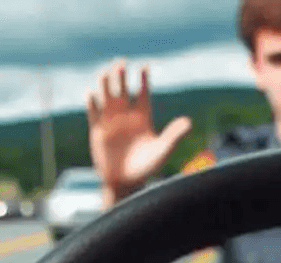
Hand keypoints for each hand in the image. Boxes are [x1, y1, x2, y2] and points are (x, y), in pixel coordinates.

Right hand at [87, 61, 192, 201]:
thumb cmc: (146, 168)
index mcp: (143, 118)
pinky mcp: (97, 129)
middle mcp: (126, 115)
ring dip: (105, 83)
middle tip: (121, 63)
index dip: (143, 79)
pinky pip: (93, 111)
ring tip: (106, 72)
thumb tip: (189, 122)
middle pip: (122, 89)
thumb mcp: (162, 151)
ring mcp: (111, 121)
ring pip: (106, 95)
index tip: (144, 66)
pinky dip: (92, 101)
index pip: (143, 93)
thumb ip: (174, 136)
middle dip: (121, 75)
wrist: (125, 182)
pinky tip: (93, 94)